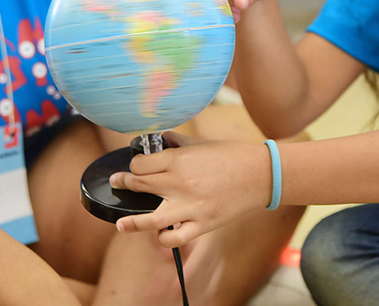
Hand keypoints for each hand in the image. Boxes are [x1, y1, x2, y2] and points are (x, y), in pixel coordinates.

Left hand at [111, 133, 272, 247]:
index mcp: (179, 160)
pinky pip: (175, 238)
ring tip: (121, 223)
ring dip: (132, 221)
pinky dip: (163, 238)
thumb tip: (158, 139)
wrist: (260, 174)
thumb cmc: (231, 155)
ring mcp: (191, 207)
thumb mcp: (200, 143)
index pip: (141, 164)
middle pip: (140, 185)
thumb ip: (176, 142)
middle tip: (119, 182)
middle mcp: (181, 184)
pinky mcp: (202, 224)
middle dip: (125, 183)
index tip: (134, 165)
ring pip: (150, 220)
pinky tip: (159, 234)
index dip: (133, 164)